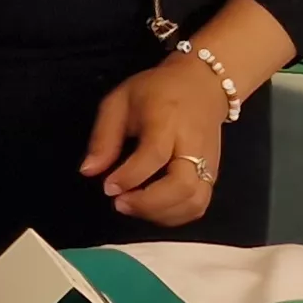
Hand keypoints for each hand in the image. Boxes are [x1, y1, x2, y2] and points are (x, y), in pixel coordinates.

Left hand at [84, 55, 231, 226]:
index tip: (108, 188)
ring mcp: (208, 163)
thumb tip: (88, 171)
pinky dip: (174, 216)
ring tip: (133, 207)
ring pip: (194, 202)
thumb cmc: (156, 91)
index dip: (130, 176)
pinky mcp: (214, 176)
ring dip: (161, 214)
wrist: (203, 86)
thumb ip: (104, 136)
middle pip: (182, 185)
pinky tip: (152, 210)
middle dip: (148, 203)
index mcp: (168, 120)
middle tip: (119, 203)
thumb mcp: (120, 101)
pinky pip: (198, 206)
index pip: (155, 154)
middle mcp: (193, 145)